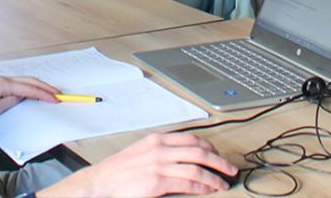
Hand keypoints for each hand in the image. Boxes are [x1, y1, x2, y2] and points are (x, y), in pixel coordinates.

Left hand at [0, 75, 58, 123]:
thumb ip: (10, 102)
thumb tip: (22, 97)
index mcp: (3, 84)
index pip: (30, 88)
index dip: (45, 94)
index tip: (57, 99)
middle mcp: (3, 79)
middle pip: (30, 80)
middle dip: (46, 87)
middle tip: (59, 94)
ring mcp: (0, 81)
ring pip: (25, 81)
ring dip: (39, 86)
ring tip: (50, 93)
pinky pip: (18, 84)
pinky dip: (30, 87)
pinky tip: (33, 92)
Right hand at [38, 133, 235, 196]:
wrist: (100, 183)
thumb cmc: (119, 171)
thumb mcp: (142, 152)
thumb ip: (162, 151)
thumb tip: (183, 157)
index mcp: (157, 139)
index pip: (192, 139)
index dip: (210, 147)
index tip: (218, 154)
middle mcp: (160, 149)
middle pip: (199, 151)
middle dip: (218, 160)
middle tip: (230, 169)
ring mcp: (159, 164)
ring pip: (197, 167)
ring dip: (214, 176)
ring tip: (223, 183)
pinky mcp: (157, 182)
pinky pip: (187, 183)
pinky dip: (202, 187)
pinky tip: (208, 190)